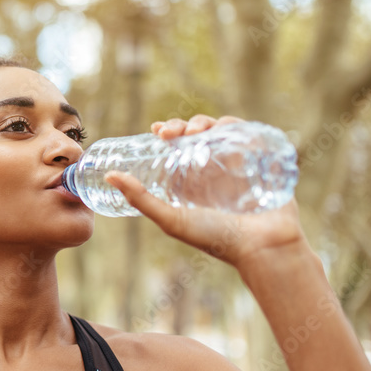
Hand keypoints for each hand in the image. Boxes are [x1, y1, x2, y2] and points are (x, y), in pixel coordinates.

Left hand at [103, 115, 308, 270]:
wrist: (261, 248)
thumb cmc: (215, 238)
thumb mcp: (171, 219)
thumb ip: (140, 199)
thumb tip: (108, 176)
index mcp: (191, 179)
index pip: (176, 146)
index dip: (167, 131)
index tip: (156, 130)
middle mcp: (213, 168)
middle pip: (196, 133)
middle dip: (182, 125)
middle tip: (171, 132)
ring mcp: (237, 163)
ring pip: (220, 129)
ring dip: (206, 122)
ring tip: (195, 132)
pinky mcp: (261, 160)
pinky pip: (249, 133)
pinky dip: (237, 125)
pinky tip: (223, 128)